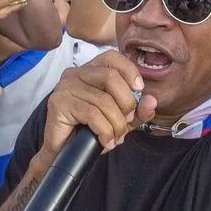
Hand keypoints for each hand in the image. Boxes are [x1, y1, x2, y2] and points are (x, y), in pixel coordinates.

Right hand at [36, 51, 155, 161]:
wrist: (64, 153)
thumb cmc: (90, 132)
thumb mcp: (120, 120)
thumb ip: (138, 111)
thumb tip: (151, 101)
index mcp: (90, 71)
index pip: (112, 57)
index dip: (129, 70)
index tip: (139, 89)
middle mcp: (75, 73)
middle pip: (111, 77)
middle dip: (126, 103)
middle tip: (126, 122)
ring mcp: (65, 87)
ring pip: (104, 100)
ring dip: (116, 124)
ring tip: (115, 137)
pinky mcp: (59, 103)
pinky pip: (92, 114)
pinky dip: (105, 131)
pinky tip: (105, 141)